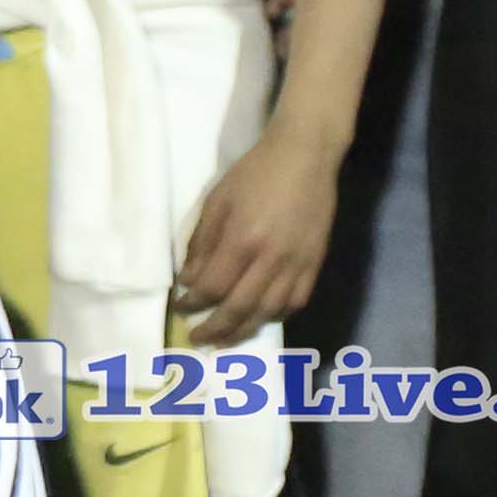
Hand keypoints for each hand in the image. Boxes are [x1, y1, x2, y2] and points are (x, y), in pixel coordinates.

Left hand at [171, 125, 337, 338]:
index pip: (212, 288)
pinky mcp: (316, 263)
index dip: (192, 304)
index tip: (180, 308)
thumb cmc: (255, 174)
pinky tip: (259, 319)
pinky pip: (295, 302)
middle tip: (197, 339)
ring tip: (225, 340)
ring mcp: (298, 264)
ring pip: (269, 312)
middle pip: (240, 309)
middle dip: (214, 329)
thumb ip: (201, 245)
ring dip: (244, 331)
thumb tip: (188, 281)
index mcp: (242, 241)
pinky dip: (274, 316)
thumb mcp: (217, 202)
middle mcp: (271, 259)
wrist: (306, 156)